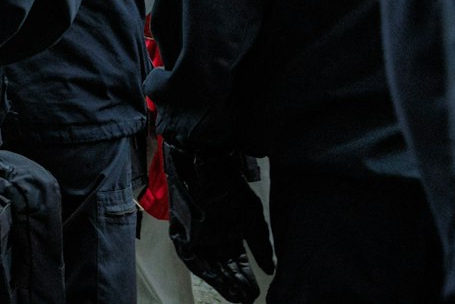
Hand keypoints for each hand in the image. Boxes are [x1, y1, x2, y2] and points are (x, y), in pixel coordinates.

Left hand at [164, 146, 274, 302]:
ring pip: (209, 266)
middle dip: (235, 284)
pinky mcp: (183, 233)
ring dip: (220, 281)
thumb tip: (270, 269)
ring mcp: (198, 236)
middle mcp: (212, 238)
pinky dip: (203, 268)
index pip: (237, 263)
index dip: (245, 278)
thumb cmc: (231, 187)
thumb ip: (260, 244)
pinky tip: (216, 279)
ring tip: (234, 294)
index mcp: (228, 234)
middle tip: (245, 297)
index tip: (253, 293)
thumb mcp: (252, 217)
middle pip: (223, 268)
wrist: (208, 164)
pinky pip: (191, 256)